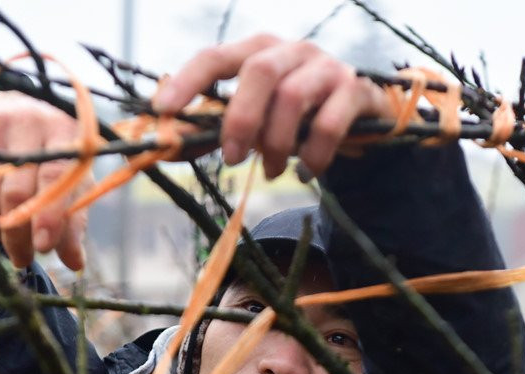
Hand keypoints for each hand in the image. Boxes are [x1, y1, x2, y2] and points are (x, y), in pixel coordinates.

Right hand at [0, 90, 89, 269]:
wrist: (21, 110)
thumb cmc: (54, 155)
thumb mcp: (73, 183)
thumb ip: (73, 221)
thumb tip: (74, 263)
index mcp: (64, 133)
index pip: (54, 177)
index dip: (48, 216)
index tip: (43, 247)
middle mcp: (28, 121)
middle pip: (16, 192)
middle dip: (17, 235)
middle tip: (21, 258)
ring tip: (5, 236)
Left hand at [152, 34, 393, 178]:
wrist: (361, 113)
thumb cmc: (295, 114)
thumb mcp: (255, 116)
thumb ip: (214, 128)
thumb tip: (165, 147)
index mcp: (258, 51)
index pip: (216, 57)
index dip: (188, 81)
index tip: (164, 110)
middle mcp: (292, 51)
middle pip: (259, 71)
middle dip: (240, 119)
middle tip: (231, 158)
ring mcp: (326, 67)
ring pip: (292, 97)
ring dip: (275, 143)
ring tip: (269, 171)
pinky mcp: (355, 90)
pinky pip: (329, 123)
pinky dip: (312, 154)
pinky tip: (306, 172)